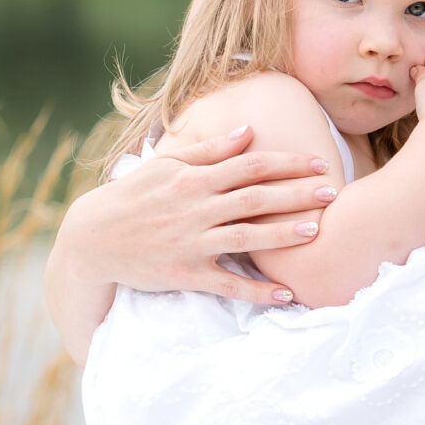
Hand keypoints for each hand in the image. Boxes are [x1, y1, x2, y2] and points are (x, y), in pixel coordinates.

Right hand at [54, 125, 335, 307]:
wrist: (92, 239)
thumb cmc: (132, 197)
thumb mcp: (166, 165)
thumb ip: (210, 150)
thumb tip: (248, 130)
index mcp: (193, 178)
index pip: (249, 165)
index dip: (286, 163)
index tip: (317, 162)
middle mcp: (195, 208)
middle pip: (255, 198)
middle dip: (296, 194)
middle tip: (332, 192)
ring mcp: (191, 243)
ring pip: (246, 237)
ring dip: (283, 235)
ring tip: (315, 231)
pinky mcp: (186, 274)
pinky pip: (227, 285)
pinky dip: (256, 291)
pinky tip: (285, 294)